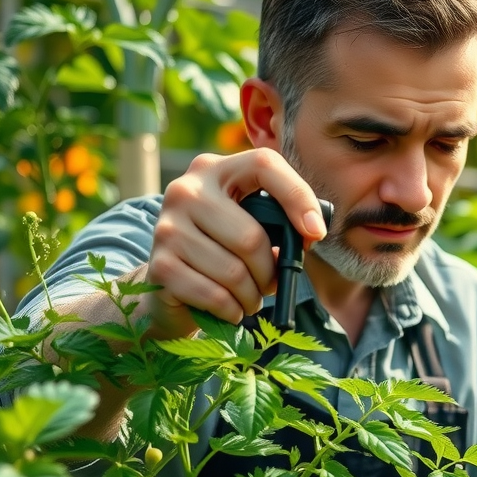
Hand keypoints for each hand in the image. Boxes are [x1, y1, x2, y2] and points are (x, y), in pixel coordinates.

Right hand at [143, 148, 327, 338]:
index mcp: (216, 170)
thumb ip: (281, 220)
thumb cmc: (224, 250)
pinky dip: (233, 310)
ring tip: (249, 298)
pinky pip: (215, 296)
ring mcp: (167, 227)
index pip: (264, 165)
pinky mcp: (159, 266)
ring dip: (252, 296)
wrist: (169, 283)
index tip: (316, 233)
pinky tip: (231, 309)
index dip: (298, 197)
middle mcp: (186, 190)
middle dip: (270, 272)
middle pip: (251, 237)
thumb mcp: (251, 224)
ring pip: (234, 273)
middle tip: (270, 284)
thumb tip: (310, 233)